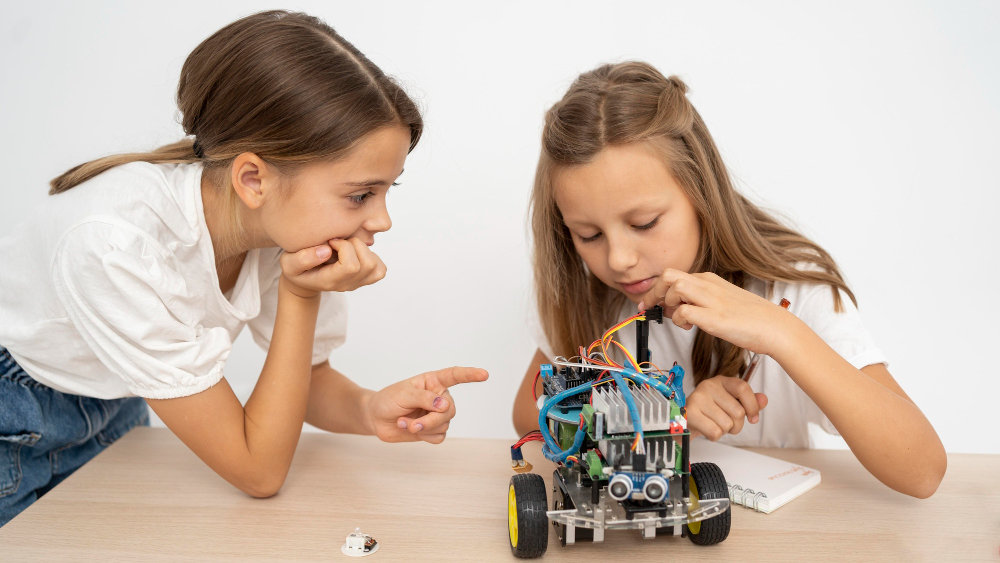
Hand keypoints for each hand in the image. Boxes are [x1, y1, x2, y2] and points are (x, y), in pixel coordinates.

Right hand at [280, 238, 386, 297]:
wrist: (304, 280)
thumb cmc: (297, 269)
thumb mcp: (288, 263)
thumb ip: (302, 259)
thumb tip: (326, 250)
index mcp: (331, 281)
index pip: (351, 266)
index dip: (344, 246)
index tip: (331, 241)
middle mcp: (348, 284)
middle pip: (368, 264)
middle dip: (355, 244)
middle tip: (339, 241)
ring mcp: (358, 283)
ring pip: (376, 265)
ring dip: (363, 249)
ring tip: (347, 246)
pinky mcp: (366, 278)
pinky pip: (380, 268)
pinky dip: (371, 255)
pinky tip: (354, 252)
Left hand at [364, 366, 488, 443]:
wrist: (376, 419)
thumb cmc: (388, 400)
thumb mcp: (403, 394)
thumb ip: (424, 398)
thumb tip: (443, 405)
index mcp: (433, 382)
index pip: (455, 376)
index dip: (470, 374)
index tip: (484, 374)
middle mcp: (438, 397)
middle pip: (450, 410)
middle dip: (432, 420)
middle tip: (414, 424)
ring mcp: (436, 415)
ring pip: (444, 425)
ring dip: (423, 428)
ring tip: (405, 423)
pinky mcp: (432, 430)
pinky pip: (439, 437)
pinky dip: (424, 436)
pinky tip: (412, 429)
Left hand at [639, 269, 795, 356]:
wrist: (775, 327)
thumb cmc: (749, 317)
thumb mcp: (721, 301)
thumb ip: (699, 300)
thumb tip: (676, 308)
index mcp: (709, 279)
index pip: (673, 275)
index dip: (656, 289)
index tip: (650, 303)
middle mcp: (708, 285)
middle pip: (668, 275)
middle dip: (653, 292)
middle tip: (651, 309)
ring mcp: (711, 300)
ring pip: (674, 287)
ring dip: (668, 303)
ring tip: (677, 318)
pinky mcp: (715, 317)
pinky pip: (684, 311)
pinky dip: (679, 319)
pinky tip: (688, 327)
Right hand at [685, 376, 767, 440]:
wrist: (688, 420)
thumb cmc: (712, 412)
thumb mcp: (732, 404)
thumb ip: (750, 402)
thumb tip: (764, 399)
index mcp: (722, 381)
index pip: (743, 388)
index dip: (752, 406)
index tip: (753, 418)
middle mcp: (709, 385)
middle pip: (738, 411)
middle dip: (737, 424)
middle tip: (727, 423)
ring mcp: (698, 398)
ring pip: (727, 424)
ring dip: (725, 431)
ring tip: (715, 424)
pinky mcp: (690, 413)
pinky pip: (715, 432)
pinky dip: (715, 436)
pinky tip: (707, 429)